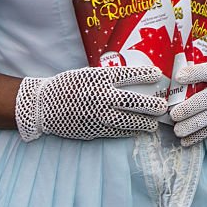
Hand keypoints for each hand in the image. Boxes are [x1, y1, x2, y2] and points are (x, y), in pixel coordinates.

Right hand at [15, 66, 166, 141]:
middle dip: (151, 105)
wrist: (43, 105)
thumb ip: (108, 78)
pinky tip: (137, 130)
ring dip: (144, 123)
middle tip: (163, 107)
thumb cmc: (68, 86)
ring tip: (153, 124)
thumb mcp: (88, 75)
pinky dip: (129, 131)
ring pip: (128, 121)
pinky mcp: (93, 130)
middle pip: (134, 101)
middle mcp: (101, 96)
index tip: (158, 75)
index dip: (146, 75)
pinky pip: (116, 132)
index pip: (129, 75)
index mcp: (99, 78)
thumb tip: (134, 80)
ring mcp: (98, 115)